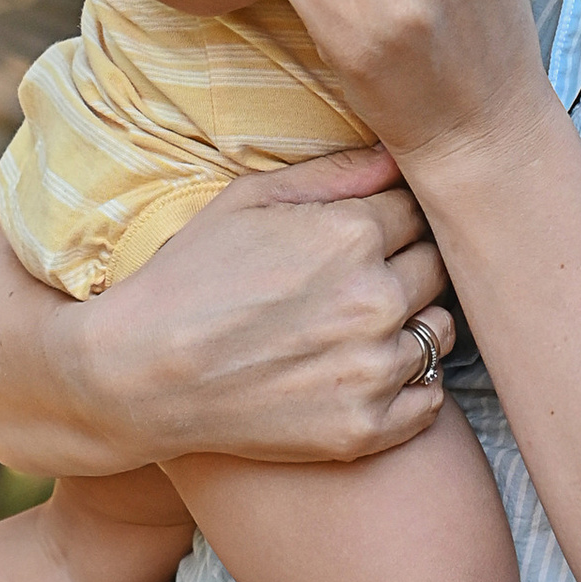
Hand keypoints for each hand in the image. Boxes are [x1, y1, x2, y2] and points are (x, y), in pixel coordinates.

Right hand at [0, 153, 458, 477]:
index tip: (371, 233)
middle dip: (409, 266)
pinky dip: (409, 387)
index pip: (421, 209)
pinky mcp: (366, 429)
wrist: (139, 376)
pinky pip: (429, 397)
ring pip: (441, 331)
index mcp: (353, 233)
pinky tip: (363, 373)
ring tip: (361, 327)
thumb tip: (400, 152)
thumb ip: (333, 174)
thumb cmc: (188, 278)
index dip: (395, 219)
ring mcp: (373, 368)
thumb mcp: (247, 201)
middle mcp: (375, 298)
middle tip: (362, 280)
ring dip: (415, 324)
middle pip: (439, 268)